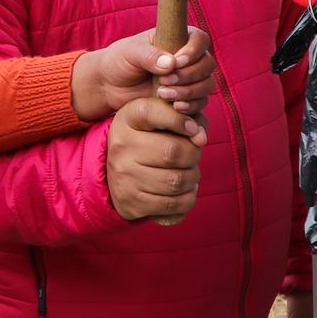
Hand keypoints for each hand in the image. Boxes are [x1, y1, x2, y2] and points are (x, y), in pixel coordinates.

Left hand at [72, 26, 214, 121]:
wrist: (109, 87)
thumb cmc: (118, 61)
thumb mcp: (130, 53)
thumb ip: (149, 55)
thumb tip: (171, 63)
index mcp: (177, 38)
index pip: (200, 40)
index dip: (194, 51)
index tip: (176, 62)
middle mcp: (188, 58)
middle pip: (207, 64)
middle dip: (189, 75)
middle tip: (164, 81)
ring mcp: (189, 79)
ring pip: (207, 84)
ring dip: (190, 91)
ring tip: (164, 95)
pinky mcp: (185, 99)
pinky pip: (200, 103)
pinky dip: (191, 106)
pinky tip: (174, 107)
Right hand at [106, 96, 205, 221]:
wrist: (115, 170)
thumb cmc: (149, 137)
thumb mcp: (161, 117)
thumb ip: (188, 117)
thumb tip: (201, 138)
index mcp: (129, 118)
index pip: (153, 112)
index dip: (179, 120)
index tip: (193, 129)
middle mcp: (122, 146)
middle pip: (172, 152)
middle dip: (193, 155)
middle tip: (193, 155)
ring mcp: (124, 176)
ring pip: (176, 181)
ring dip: (193, 178)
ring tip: (190, 173)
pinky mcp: (131, 202)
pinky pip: (172, 205)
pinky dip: (188, 198)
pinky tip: (186, 190)